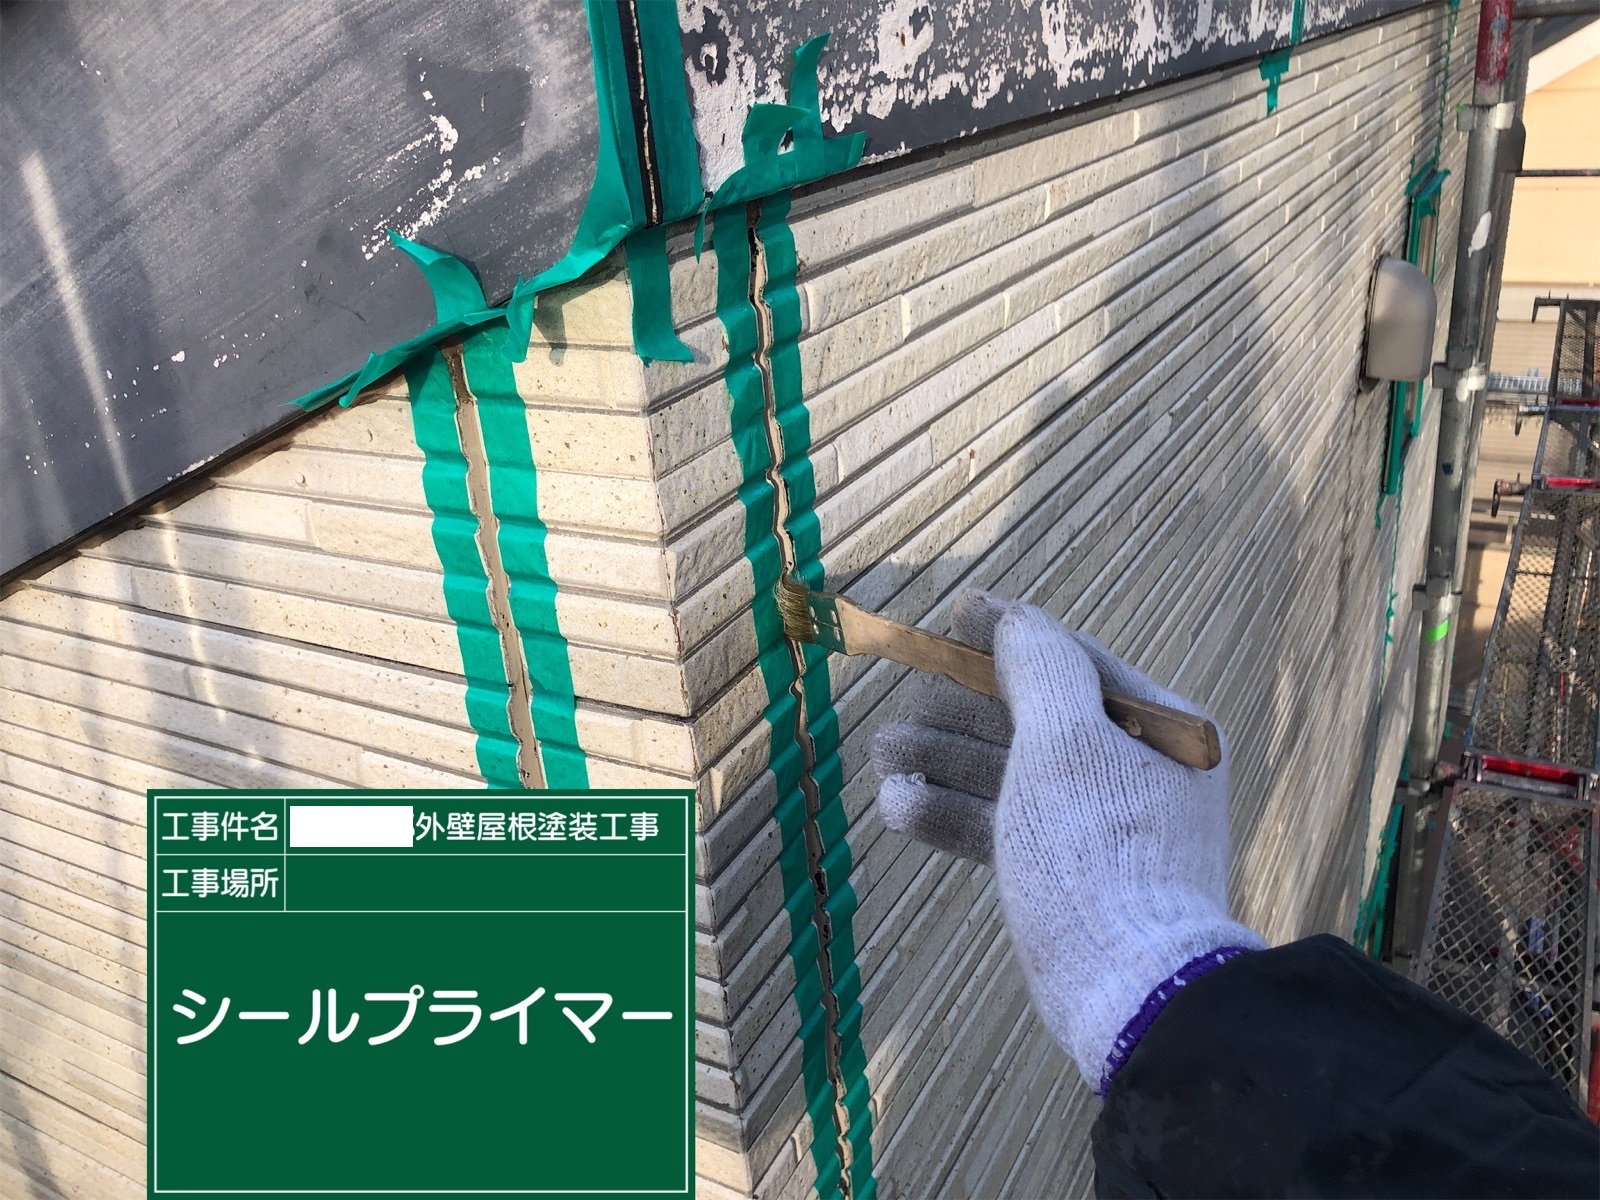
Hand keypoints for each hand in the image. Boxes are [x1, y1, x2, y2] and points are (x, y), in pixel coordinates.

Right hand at [873, 591, 1264, 1090]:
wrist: (1128, 990)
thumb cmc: (1100, 850)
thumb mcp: (1068, 740)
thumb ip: (1039, 667)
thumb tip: (1014, 620)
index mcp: (1164, 728)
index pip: (1074, 662)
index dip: (1008, 638)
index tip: (953, 617)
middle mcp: (1140, 771)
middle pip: (1034, 717)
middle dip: (960, 711)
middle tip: (903, 706)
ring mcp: (1102, 827)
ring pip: (1012, 774)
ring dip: (944, 762)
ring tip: (883, 758)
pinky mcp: (1067, 875)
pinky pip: (1006, 827)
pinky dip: (956, 814)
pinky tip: (901, 807)